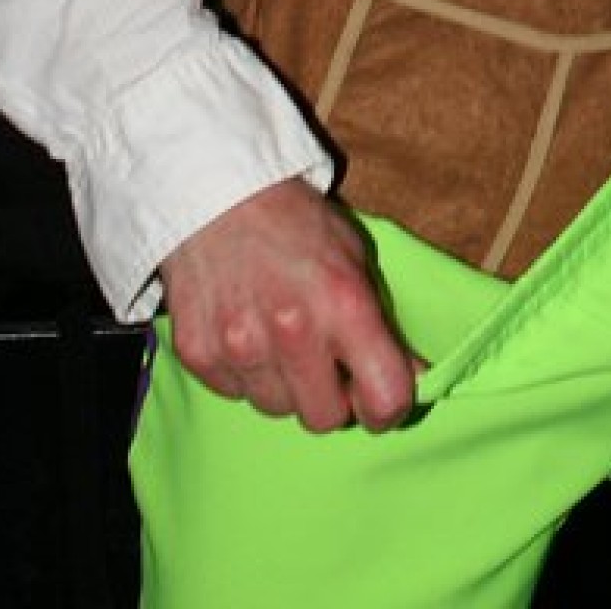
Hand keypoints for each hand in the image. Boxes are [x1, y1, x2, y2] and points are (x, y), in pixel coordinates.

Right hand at [160, 177, 419, 432]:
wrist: (217, 191)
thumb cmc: (295, 220)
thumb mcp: (355, 255)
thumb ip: (381, 322)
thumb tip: (413, 379)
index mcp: (344, 303)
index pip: (386, 398)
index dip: (388, 406)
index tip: (380, 395)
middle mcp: (292, 331)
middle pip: (325, 419)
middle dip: (331, 397)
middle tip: (324, 362)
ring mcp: (240, 345)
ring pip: (276, 409)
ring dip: (284, 384)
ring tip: (277, 335)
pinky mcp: (198, 352)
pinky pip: (234, 394)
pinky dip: (243, 373)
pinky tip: (244, 329)